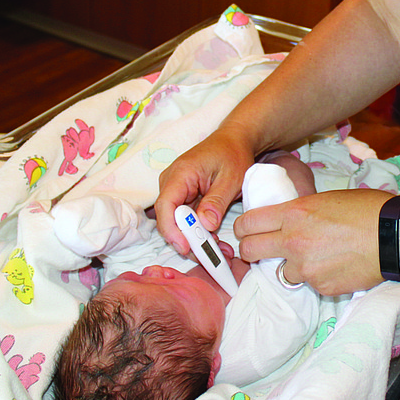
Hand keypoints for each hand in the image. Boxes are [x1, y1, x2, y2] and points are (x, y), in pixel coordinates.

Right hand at [155, 127, 254, 254]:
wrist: (234, 141)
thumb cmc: (232, 154)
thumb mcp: (231, 178)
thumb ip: (216, 201)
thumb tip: (205, 224)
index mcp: (180, 174)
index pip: (165, 206)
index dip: (172, 230)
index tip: (186, 247)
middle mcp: (172, 183)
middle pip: (169, 219)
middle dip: (188, 241)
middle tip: (210, 257)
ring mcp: (176, 191)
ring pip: (178, 223)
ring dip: (196, 240)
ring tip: (220, 251)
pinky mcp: (184, 198)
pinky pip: (187, 220)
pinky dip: (200, 232)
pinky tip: (217, 242)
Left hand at [234, 188, 391, 294]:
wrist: (396, 236)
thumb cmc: (367, 210)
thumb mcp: (327, 199)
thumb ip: (301, 212)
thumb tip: (287, 220)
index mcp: (294, 213)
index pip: (247, 223)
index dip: (242, 228)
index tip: (246, 231)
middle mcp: (294, 241)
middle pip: (249, 251)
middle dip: (250, 251)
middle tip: (260, 250)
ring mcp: (306, 267)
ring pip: (282, 272)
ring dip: (293, 266)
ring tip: (317, 257)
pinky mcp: (321, 287)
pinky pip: (310, 284)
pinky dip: (318, 277)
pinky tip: (336, 266)